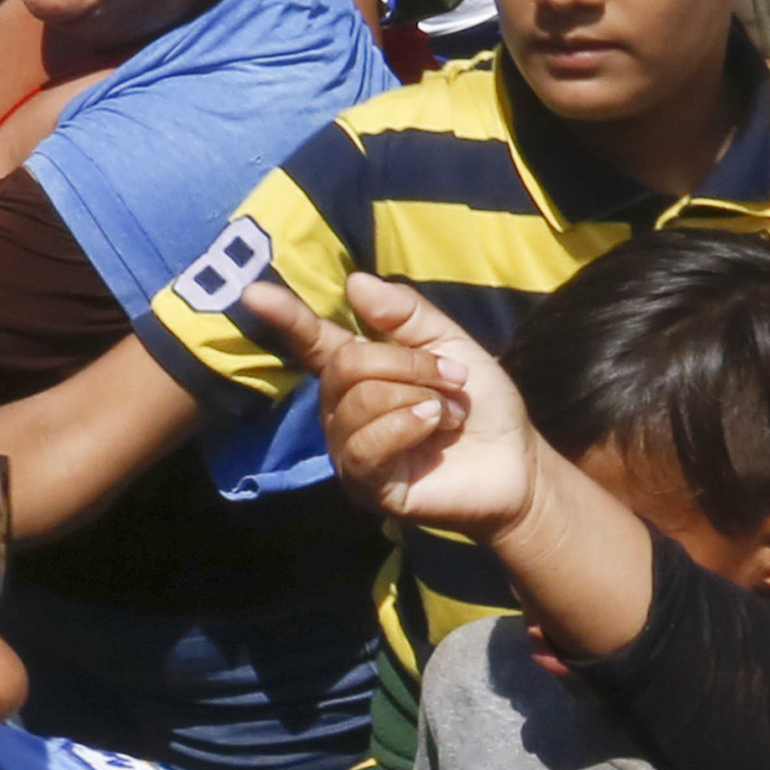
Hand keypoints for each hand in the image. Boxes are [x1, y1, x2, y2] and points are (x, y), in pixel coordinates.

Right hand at [246, 271, 537, 537]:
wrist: (516, 464)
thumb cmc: (480, 404)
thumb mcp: (450, 345)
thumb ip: (405, 315)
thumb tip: (354, 282)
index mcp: (359, 371)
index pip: (313, 341)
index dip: (285, 317)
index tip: (253, 292)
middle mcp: (343, 410)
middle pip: (346, 365)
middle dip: (406, 364)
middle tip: (454, 380)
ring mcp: (350, 450)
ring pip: (359, 402)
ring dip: (417, 397)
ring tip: (449, 413)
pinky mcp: (365, 486)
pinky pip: (366, 445)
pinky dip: (405, 426)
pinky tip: (434, 427)